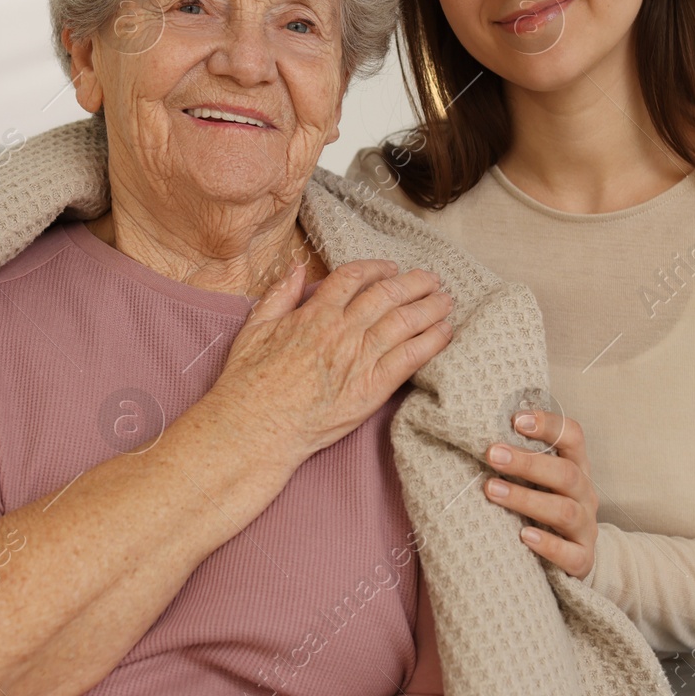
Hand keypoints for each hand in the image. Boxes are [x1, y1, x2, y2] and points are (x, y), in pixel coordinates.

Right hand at [206, 258, 453, 460]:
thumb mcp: (254, 328)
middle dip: (414, 283)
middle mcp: (342, 331)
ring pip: (405, 322)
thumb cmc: (249, 382)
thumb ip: (279, 296)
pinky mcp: (372, 388)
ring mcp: (360, 359)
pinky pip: (410, 359)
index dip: (376, 269)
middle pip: (388, 295)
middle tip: (432, 279)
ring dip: (429, 307)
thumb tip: (298, 269)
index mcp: (315, 314)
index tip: (389, 268)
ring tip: (446, 300)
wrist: (257, 427)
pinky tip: (445, 333)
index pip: (353, 278)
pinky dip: (431, 342)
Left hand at [482, 410, 598, 579]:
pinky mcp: (582, 560)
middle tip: (492, 454)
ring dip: (526, 499)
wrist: (574, 556)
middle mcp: (585, 495)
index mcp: (577, 467)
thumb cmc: (545, 506)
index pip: (572, 437)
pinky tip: (523, 536)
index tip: (515, 419)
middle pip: (566, 473)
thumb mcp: (539, 480)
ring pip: (565, 511)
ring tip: (492, 490)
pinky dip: (548, 544)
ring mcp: (586, 528)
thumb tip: (473, 431)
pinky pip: (570, 555)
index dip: (548, 425)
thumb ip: (519, 457)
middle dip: (528, 463)